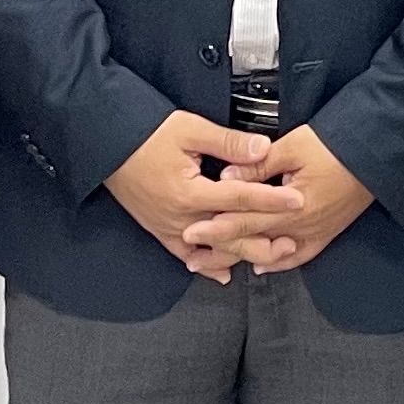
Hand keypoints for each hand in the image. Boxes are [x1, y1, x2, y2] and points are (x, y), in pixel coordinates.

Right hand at [104, 107, 277, 280]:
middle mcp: (181, 217)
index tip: (297, 201)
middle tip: (292, 239)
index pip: (240, 198)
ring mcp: (169, 228)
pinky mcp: (160, 231)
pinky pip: (188, 255)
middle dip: (263, 238)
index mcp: (190, 192)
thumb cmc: (145, 134)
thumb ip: (228, 143)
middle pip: (230, 235)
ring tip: (269, 254)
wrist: (106, 145)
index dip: (272, 199)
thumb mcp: (189, 130)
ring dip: (241, 254)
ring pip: (212, 251)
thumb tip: (262, 148)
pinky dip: (208, 264)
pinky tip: (224, 273)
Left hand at [186, 124, 378, 274]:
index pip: (244, 220)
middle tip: (193, 256)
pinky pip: (299, 256)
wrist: (377, 153)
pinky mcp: (327, 233)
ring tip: (218, 264)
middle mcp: (301, 227)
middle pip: (253, 241)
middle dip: (221, 249)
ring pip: (271, 253)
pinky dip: (278, 262)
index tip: (191, 233)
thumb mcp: (293, 147)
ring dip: (244, 257)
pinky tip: (261, 263)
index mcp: (290, 206)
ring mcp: (315, 233)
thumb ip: (258, 166)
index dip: (214, 228)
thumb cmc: (336, 145)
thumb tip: (227, 179)